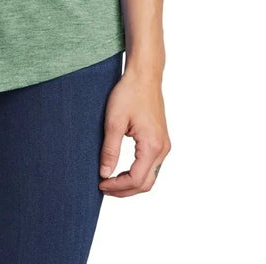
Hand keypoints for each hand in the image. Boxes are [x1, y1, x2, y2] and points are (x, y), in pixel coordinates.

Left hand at [98, 67, 170, 196]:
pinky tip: (122, 170)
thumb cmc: (129, 93)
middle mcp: (162, 149)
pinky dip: (137, 173)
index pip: (136, 179)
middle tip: (104, 187)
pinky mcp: (161, 141)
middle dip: (124, 190)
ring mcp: (164, 145)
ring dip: (131, 183)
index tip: (101, 184)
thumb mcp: (114, 121)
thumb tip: (104, 173)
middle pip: (145, 184)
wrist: (144, 75)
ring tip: (111, 180)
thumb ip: (110, 150)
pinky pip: (152, 166)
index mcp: (152, 145)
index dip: (117, 186)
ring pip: (150, 177)